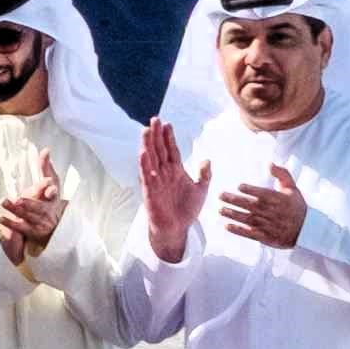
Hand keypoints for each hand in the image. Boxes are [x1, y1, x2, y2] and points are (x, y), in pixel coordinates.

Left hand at [0, 169, 63, 264]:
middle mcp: (50, 211)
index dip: (51, 188)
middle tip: (18, 200)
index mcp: (54, 197)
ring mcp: (43, 222)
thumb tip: (45, 149)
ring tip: (5, 203)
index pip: (53, 191)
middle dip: (29, 203)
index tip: (49, 184)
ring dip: (16, 210)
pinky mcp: (35, 232)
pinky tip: (1, 218)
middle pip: (39, 207)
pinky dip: (11, 223)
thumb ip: (45, 167)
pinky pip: (22, 227)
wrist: (55, 225)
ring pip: (29, 216)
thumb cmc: (50, 200)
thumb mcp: (51, 183)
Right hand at [137, 120, 197, 261]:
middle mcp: (164, 173)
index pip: (171, 150)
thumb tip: (206, 159)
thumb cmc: (186, 210)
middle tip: (154, 119)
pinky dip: (144, 164)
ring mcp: (156, 180)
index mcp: (175, 171)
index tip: (167, 124)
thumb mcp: (201, 190)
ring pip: (151, 159)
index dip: (169, 137)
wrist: (177, 229)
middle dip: (157, 135)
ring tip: (146, 130)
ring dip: (148, 145)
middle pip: (159, 150)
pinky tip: (143, 152)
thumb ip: (204, 175)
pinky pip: (146, 175)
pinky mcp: (150, 191)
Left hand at [212, 162, 308, 250]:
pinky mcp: (266, 237)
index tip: (239, 186)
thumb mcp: (292, 188)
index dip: (251, 190)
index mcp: (279, 200)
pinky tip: (227, 226)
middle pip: (252, 206)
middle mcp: (273, 213)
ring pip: (249, 219)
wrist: (306, 230)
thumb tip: (269, 163)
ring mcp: (269, 226)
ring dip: (234, 215)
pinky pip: (250, 234)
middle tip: (221, 196)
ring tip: (221, 210)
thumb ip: (282, 174)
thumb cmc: (297, 206)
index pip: (263, 194)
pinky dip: (238, 231)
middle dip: (235, 200)